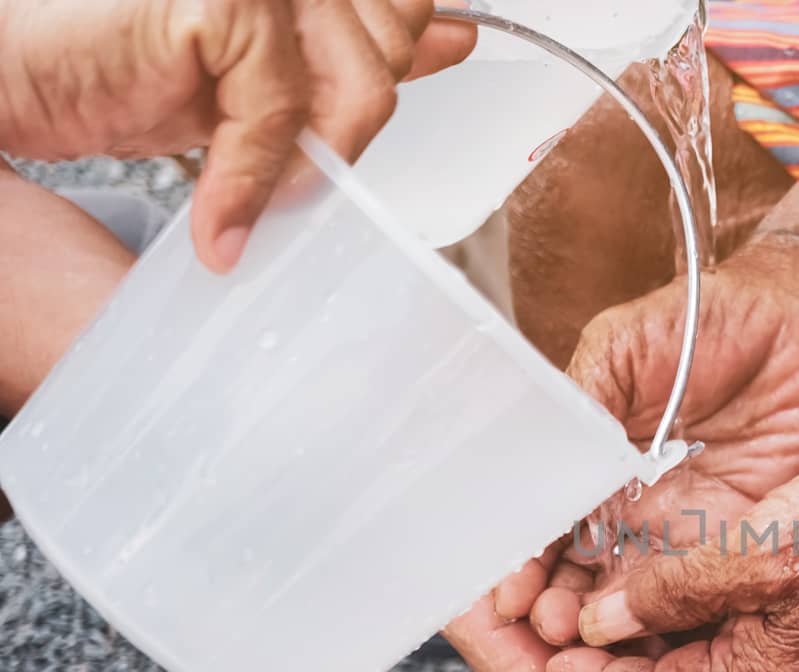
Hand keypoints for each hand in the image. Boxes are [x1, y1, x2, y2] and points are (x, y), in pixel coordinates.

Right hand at [0, 0, 475, 271]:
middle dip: (343, 128)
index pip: (406, 11)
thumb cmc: (115, 67)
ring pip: (362, 88)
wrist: (14, 81)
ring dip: (306, 163)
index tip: (358, 109)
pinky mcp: (223, 1)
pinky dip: (251, 183)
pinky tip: (219, 223)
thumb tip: (454, 36)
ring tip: (248, 195)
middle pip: (394, 53)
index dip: (391, 67)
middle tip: (273, 164)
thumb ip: (352, 51)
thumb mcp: (262, 71)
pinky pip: (285, 114)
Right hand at [450, 236, 798, 671]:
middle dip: (555, 648)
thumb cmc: (707, 317)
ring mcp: (669, 539)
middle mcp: (615, 518)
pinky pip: (694, 612)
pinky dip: (679, 651)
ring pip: (624, 625)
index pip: (522, 554)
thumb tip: (522, 485)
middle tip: (564, 667)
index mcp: (576, 476)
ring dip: (614, 665)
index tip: (519, 615)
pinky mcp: (729, 547)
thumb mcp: (616, 354)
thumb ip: (570, 414)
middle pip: (564, 607)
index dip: (512, 594)